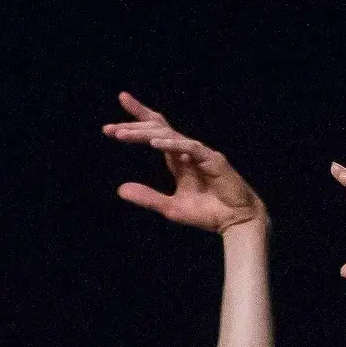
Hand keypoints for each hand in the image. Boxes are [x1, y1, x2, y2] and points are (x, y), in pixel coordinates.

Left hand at [104, 93, 263, 230]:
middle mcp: (186, 151)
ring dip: (145, 134)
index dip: (135, 124)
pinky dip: (172, 144)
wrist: (235, 222)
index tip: (110, 126)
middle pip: (157, 128)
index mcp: (177, 159)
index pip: (154, 134)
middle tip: (110, 129)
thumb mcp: (170, 208)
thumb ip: (147, 197)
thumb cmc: (207, 214)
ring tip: (122, 135)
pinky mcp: (213, 160)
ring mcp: (200, 153)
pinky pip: (189, 148)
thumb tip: (120, 189)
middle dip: (133, 125)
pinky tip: (155, 144)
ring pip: (169, 135)